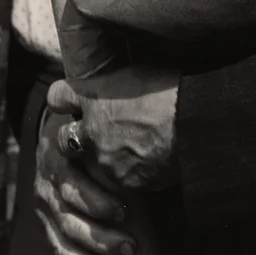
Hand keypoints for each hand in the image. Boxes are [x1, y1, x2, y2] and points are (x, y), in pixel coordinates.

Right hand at [35, 110, 135, 254]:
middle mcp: (48, 184)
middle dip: (101, 232)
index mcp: (58, 158)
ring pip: (66, 234)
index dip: (96, 201)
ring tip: (127, 251)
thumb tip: (138, 135)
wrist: (56, 127)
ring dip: (95, 248)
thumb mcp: (91, 118)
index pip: (73, 186)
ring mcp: (46, 204)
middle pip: (72, 216)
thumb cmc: (86, 124)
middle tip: (132, 243)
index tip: (124, 210)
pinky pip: (58, 246)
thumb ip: (105, 130)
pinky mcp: (46, 220)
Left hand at [48, 68, 179, 190]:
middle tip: (93, 131)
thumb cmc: (175, 88)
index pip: (58, 96)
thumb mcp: (139, 73)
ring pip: (91, 163)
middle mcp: (92, 131)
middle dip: (73, 135)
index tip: (71, 99)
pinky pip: (119, 178)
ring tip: (132, 146)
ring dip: (106, 155)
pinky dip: (129, 170)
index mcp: (95, 97)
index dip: (63, 97)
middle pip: (61, 138)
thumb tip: (114, 84)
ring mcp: (105, 160)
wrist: (197, 122)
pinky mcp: (124, 181)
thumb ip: (116, 83)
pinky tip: (148, 160)